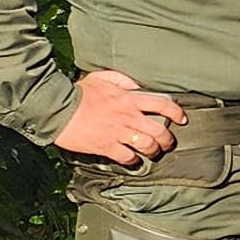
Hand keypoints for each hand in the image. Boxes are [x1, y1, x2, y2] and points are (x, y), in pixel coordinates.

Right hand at [57, 67, 185, 165]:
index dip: (176, 113)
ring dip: (153, 151)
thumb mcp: (102, 78)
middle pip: (159, 130)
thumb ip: (123, 80)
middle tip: (168, 143)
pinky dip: (133, 161)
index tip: (182, 119)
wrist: (57, 109)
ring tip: (153, 153)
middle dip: (168, 139)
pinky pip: (127, 157)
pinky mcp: (106, 146)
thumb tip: (137, 85)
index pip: (162, 104)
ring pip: (147, 145)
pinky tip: (134, 161)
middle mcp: (128, 117)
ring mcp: (118, 133)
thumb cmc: (78, 93)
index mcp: (129, 99)